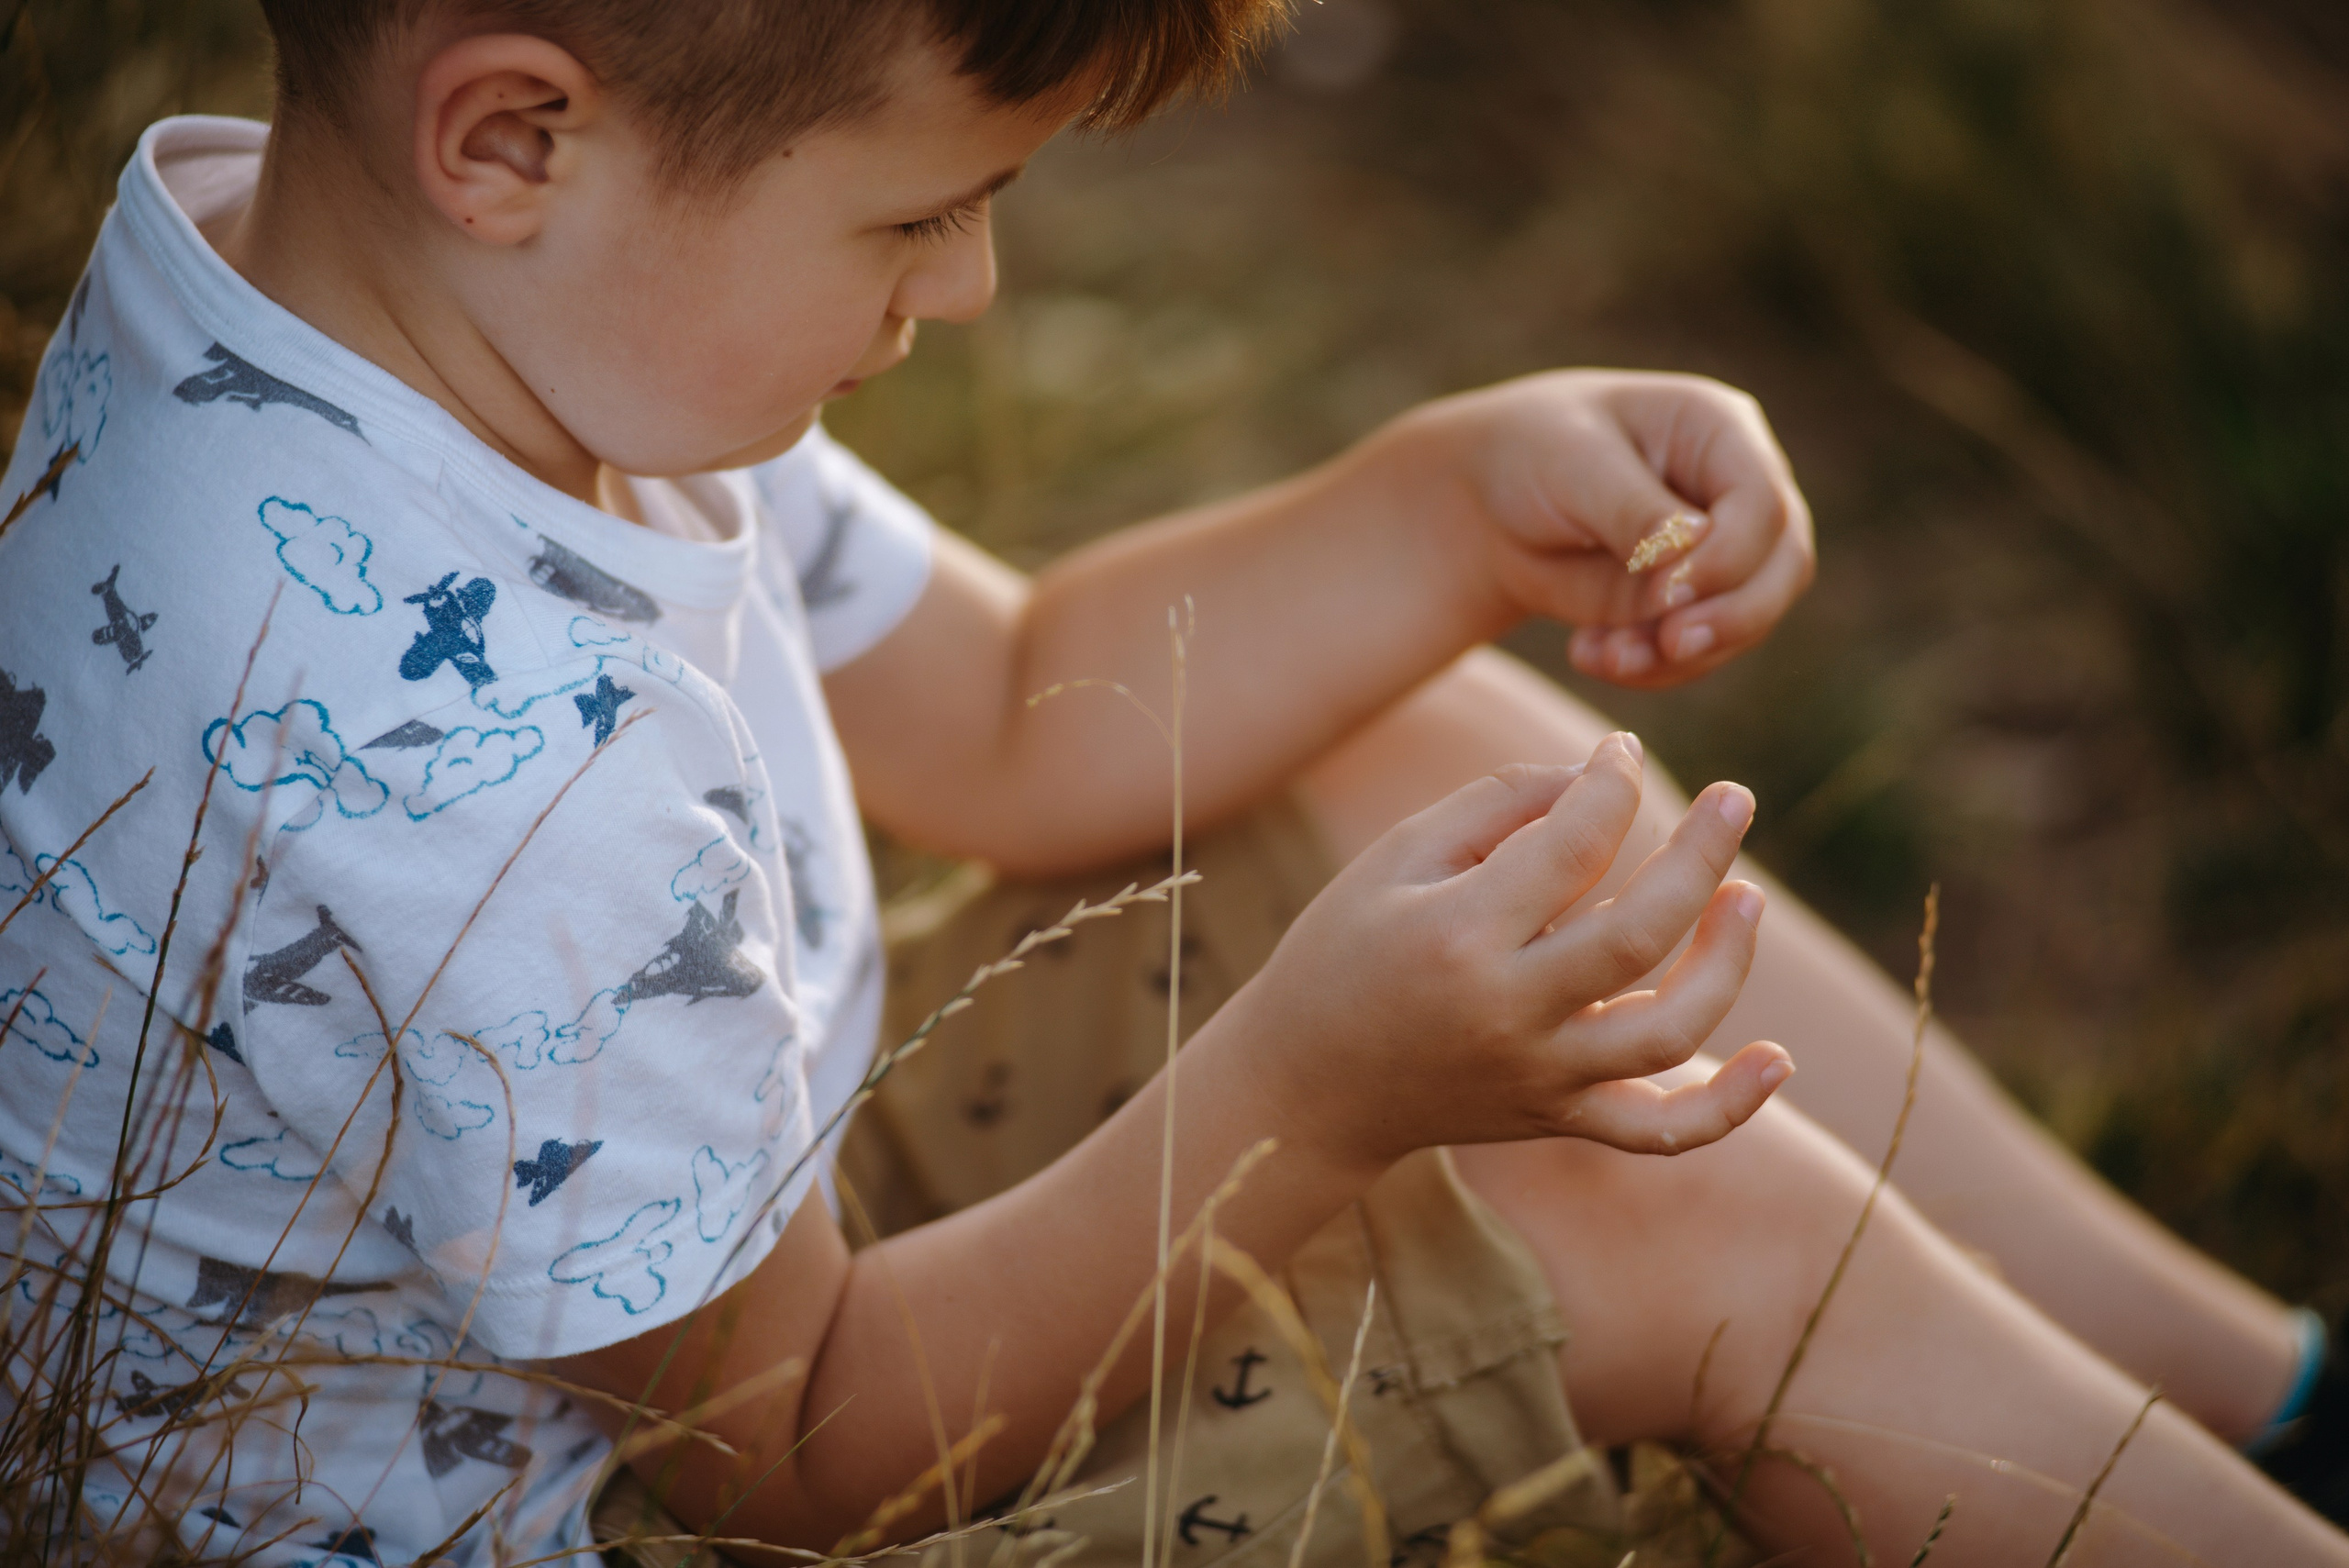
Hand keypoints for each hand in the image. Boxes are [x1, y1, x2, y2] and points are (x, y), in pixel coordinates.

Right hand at [1237, 732, 1792, 1165]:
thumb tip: (1598, 779)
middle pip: (1640, 935)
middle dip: (1702, 855)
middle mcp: (1507, 1013)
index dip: (1613, 785)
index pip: (1573, 846)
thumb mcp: (1395, 858)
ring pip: (1669, 1031)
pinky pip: (1660, 1131)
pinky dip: (1728, 1107)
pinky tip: (1777, 1060)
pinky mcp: (1557, 1119)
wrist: (1304, 1085)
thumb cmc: (1345, 950)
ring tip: (1747, 897)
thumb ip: (1496, 806)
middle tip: (1737, 798)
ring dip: (1727, 962)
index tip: (1621, 754)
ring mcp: (1539, 1076)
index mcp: (1459, 936)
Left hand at [1405, 369, 1815, 687]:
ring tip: (1603, 655)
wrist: (1491, 503)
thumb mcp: (1571, 465)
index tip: (1669, 595)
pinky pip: (1701, 652)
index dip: (1730, 557)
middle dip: (1732, 618)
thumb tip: (1692, 551)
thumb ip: (1633, 508)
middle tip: (1669, 646)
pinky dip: (1653, 667)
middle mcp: (1737, 490)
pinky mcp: (1694, 604)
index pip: (1763, 502)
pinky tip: (1589, 654)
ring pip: (1748, 621)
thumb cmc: (1532, 455)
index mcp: (1717, 429)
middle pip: (1783, 566)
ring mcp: (1725, 552)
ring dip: (1682, 654)